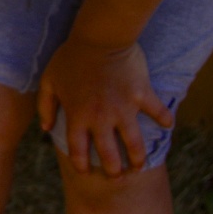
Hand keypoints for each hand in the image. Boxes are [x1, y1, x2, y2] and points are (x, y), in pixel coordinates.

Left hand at [36, 38, 173, 176]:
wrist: (99, 37)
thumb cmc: (71, 57)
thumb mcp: (49, 80)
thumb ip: (45, 105)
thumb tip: (45, 128)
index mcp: (78, 116)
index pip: (78, 150)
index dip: (81, 165)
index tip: (86, 171)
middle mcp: (100, 118)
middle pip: (109, 154)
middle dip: (113, 170)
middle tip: (117, 175)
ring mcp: (123, 108)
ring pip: (134, 143)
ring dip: (138, 158)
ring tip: (138, 165)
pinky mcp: (141, 95)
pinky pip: (157, 112)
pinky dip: (164, 119)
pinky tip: (167, 126)